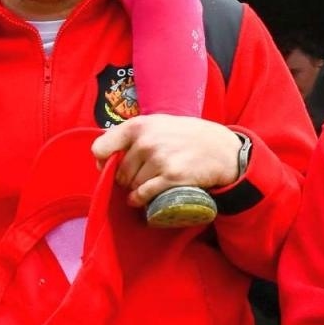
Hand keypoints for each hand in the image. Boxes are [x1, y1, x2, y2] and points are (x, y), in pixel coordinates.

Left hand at [91, 115, 243, 207]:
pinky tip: (143, 200)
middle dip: (127, 178)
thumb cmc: (190, 137)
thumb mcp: (161, 124)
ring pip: (131, 185)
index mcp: (139, 125)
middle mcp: (146, 141)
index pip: (100, 148)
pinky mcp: (170, 178)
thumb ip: (136, 135)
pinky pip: (143, 195)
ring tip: (152, 183)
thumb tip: (106, 154)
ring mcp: (159, 160)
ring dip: (137, 189)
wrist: (223, 150)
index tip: (112, 166)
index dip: (103, 161)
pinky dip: (140, 200)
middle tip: (142, 177)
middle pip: (119, 172)